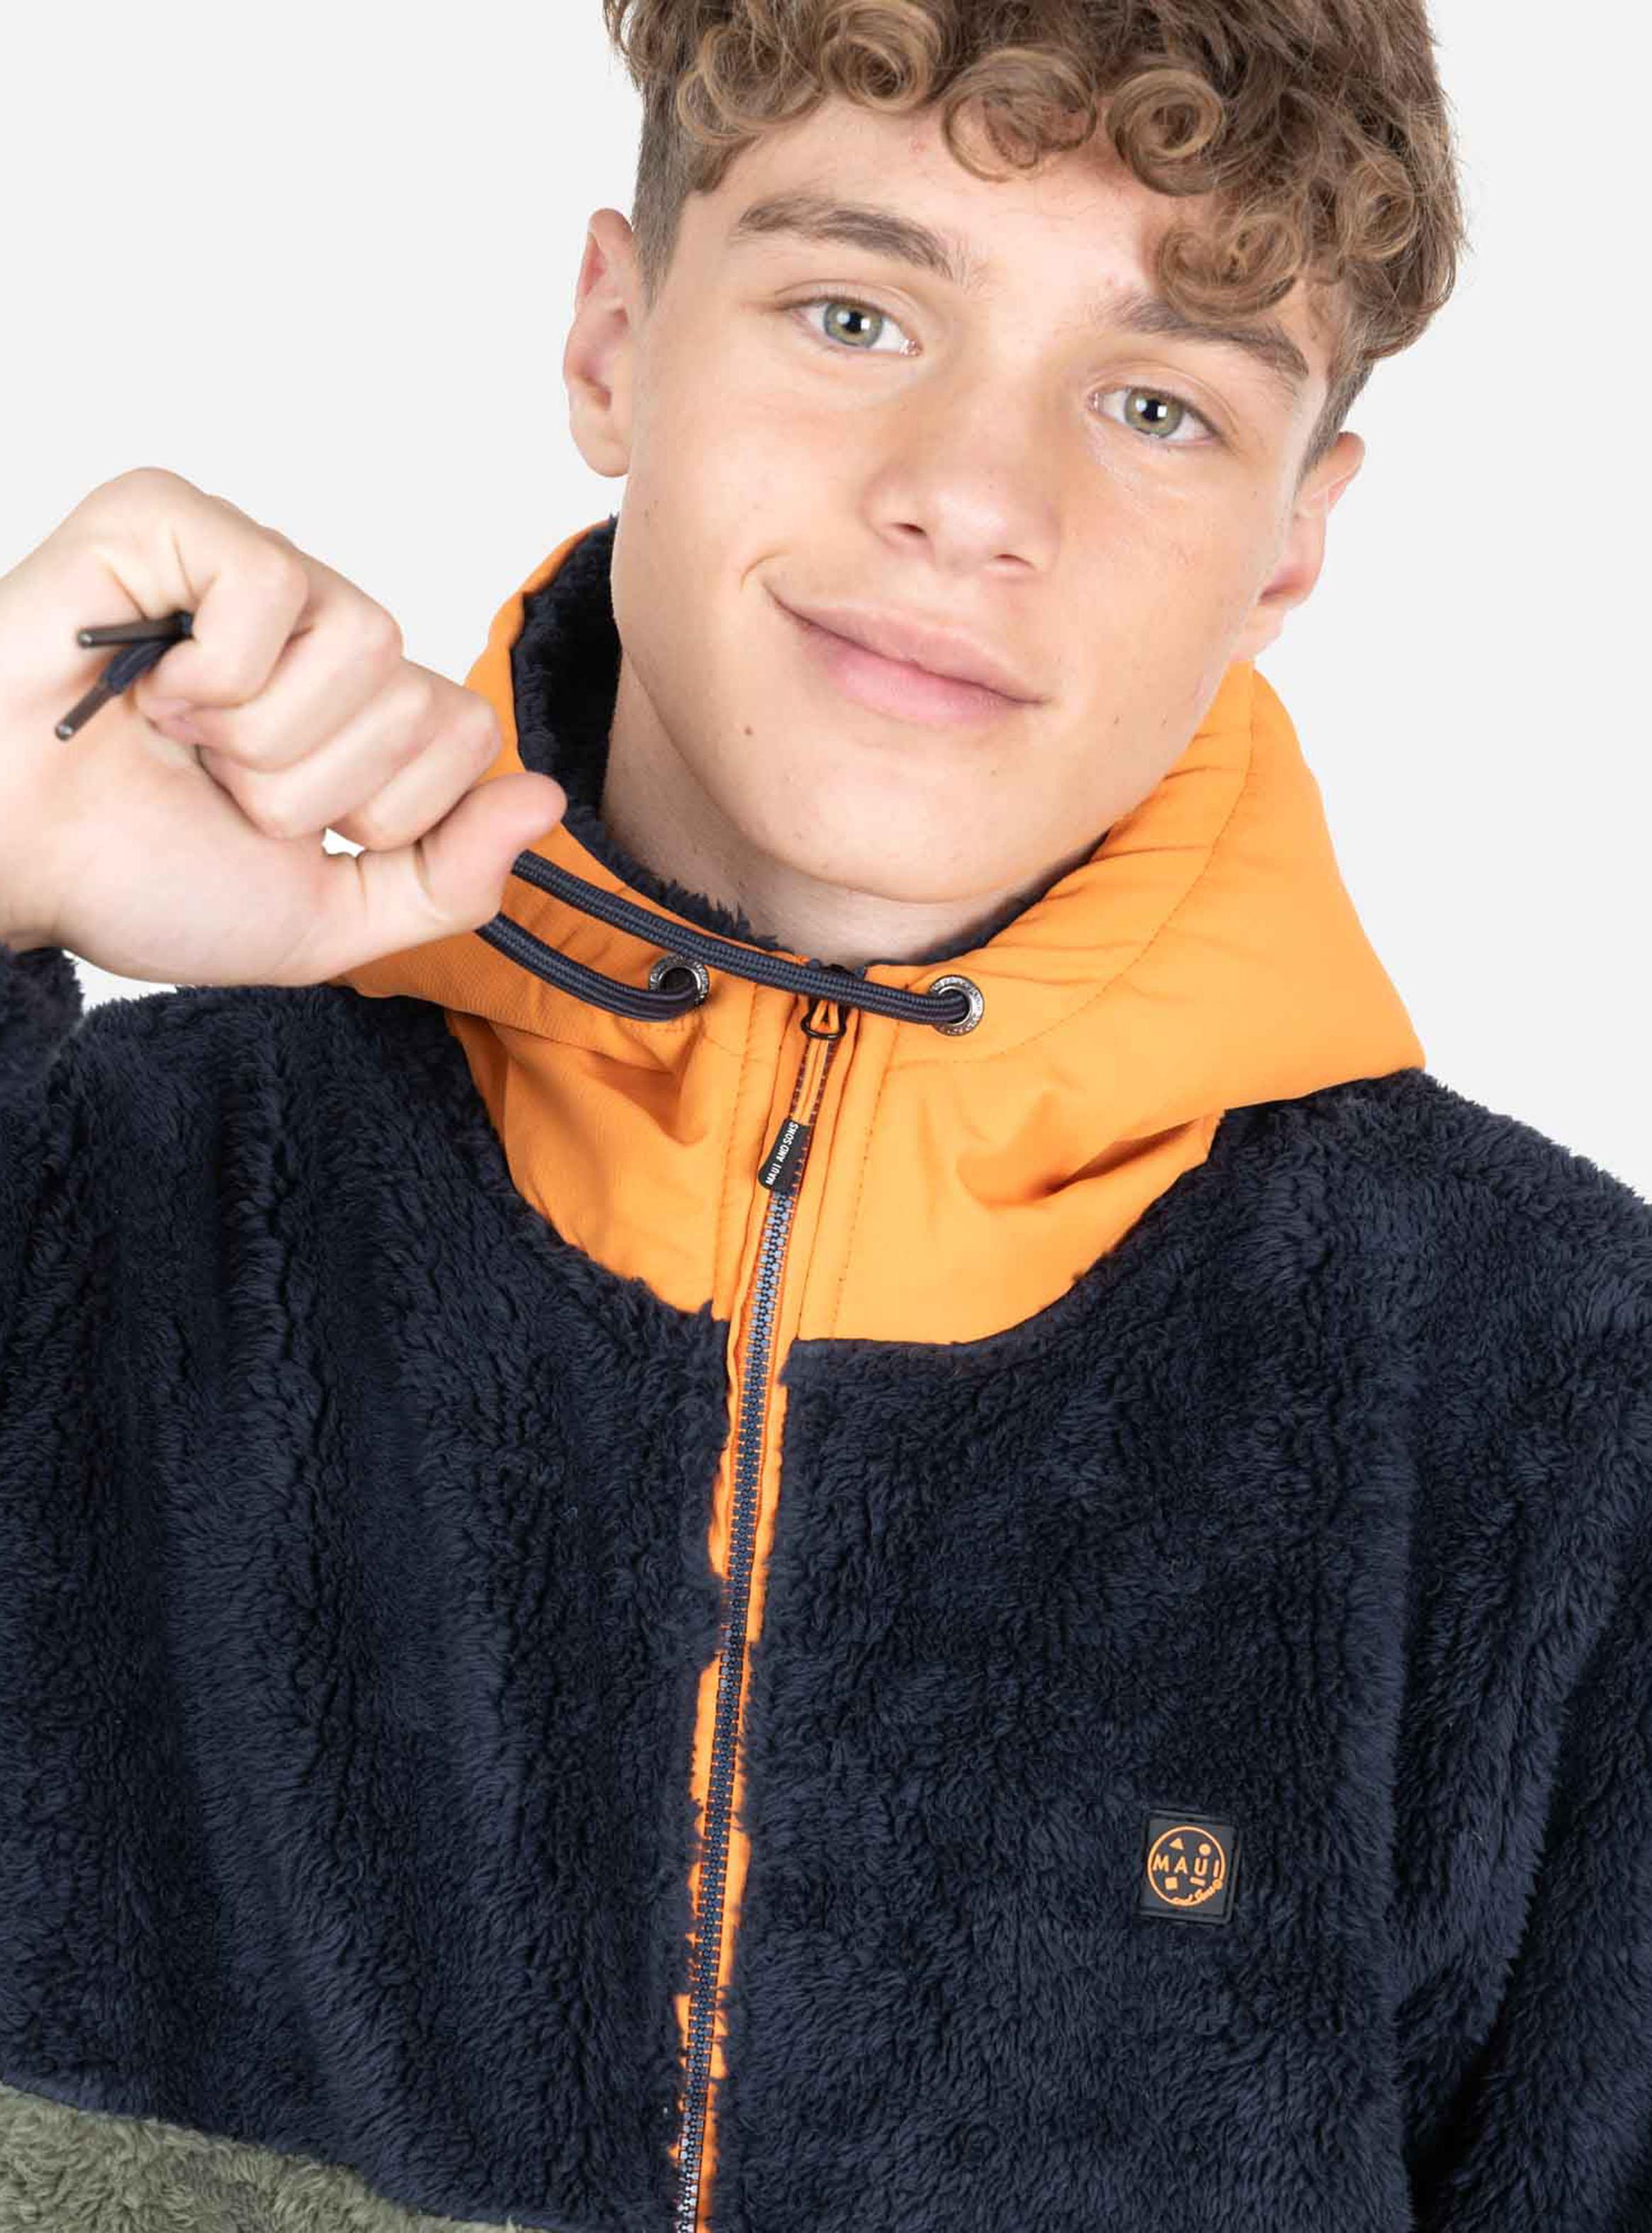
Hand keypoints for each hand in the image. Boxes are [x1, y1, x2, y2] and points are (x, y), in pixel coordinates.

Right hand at [0, 465, 565, 981]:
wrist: (5, 862)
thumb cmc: (138, 876)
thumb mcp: (325, 920)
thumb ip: (448, 880)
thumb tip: (548, 801)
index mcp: (356, 709)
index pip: (466, 736)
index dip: (380, 813)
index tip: (276, 826)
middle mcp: (315, 626)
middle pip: (418, 699)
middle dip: (308, 786)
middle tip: (210, 783)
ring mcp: (249, 564)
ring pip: (364, 643)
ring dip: (261, 735)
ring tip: (178, 738)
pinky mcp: (176, 516)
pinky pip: (274, 589)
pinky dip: (211, 671)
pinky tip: (146, 684)